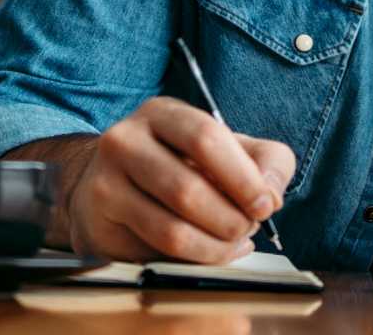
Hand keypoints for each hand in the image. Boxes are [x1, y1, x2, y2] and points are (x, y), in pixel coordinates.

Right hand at [66, 96, 294, 263]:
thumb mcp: (229, 149)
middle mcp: (125, 140)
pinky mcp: (99, 222)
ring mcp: (105, 181)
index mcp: (162, 113)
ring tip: (236, 242)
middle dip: (231, 218)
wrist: (111, 185)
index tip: (266, 205)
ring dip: (216, 244)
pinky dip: (197, 258)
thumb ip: (266, 162)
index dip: (242, 177)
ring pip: (172, 228)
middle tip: (250, 228)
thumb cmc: (182, 163)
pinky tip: (214, 251)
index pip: (206, 138)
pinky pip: (156, 251)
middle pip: (188, 188)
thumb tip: (272, 196)